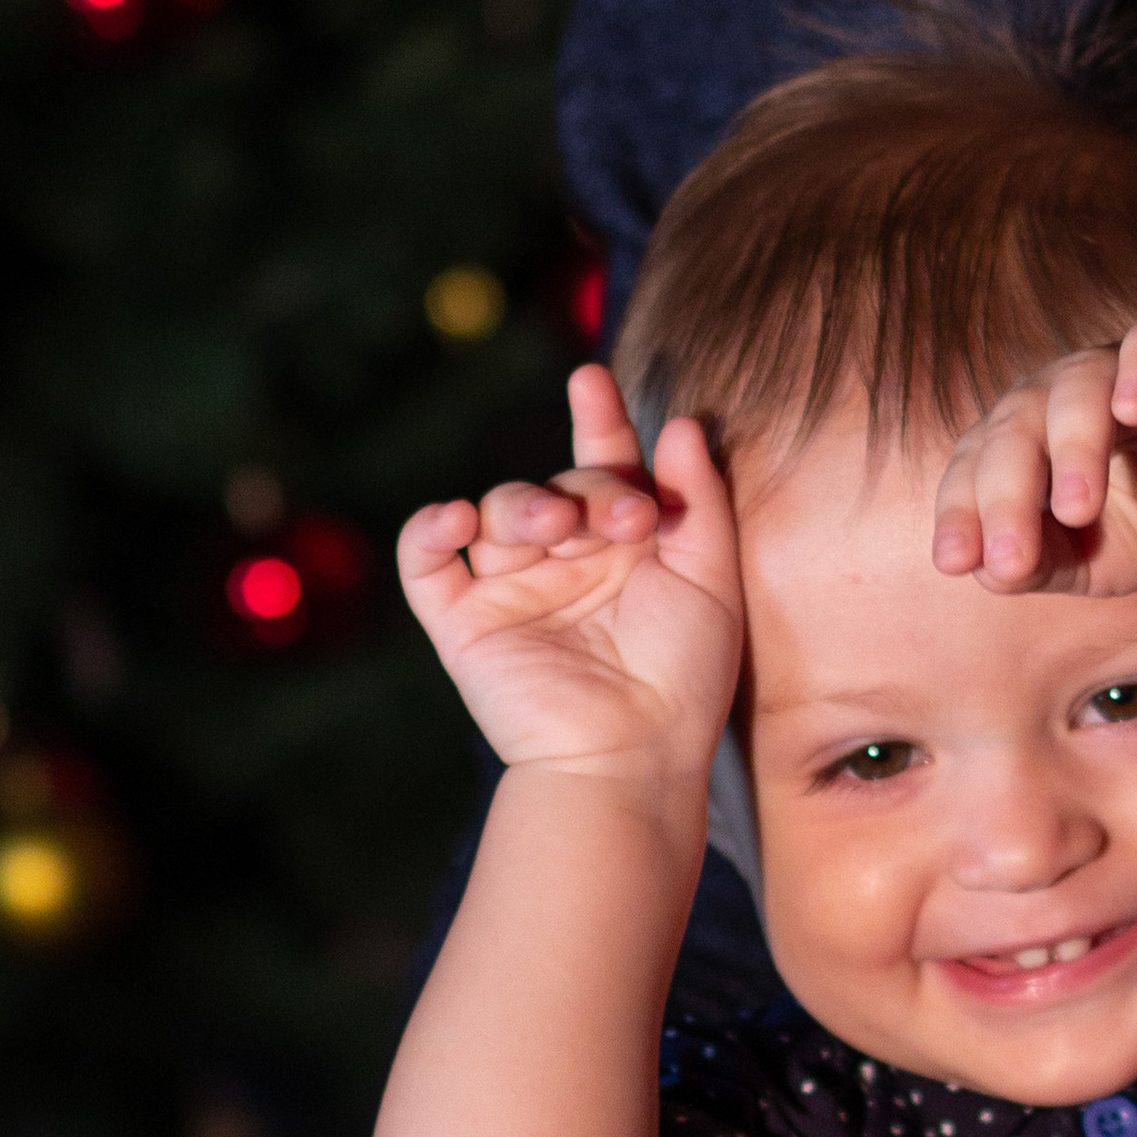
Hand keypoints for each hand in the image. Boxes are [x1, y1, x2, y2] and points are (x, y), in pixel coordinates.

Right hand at [397, 361, 739, 780]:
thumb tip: (682, 424)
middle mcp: (566, 564)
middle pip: (555, 486)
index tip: (591, 380)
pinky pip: (424, 563)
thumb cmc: (684, 677)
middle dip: (588, 488)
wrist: (632, 756)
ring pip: (497, 511)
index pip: (604, 467)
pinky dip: (428, 530)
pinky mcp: (463, 625)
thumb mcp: (712, 578)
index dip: (599, 422)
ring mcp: (511, 592)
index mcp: (623, 550)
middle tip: (627, 520)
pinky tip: (457, 519)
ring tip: (558, 529)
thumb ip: (698, 499)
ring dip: (524, 505)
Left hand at [932, 319, 1136, 598]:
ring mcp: (1112, 371)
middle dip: (1007, 495)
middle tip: (1014, 558)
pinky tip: (1133, 409)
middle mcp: (1053, 399)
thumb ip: (1035, 565)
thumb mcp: (1087, 565)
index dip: (960, 513)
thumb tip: (986, 572)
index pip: (971, 468)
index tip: (954, 562)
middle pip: (1013, 427)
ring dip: (1071, 447)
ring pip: (1076, 387)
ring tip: (1078, 508)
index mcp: (1017, 444)